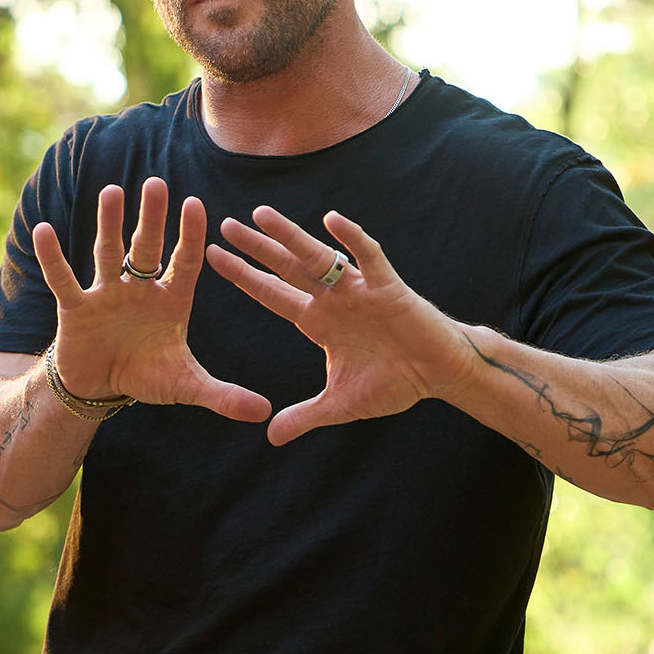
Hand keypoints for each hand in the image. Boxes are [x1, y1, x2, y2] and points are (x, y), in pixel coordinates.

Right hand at [32, 177, 269, 421]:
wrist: (101, 389)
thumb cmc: (147, 376)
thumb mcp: (186, 385)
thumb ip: (223, 396)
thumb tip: (265, 413)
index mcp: (171, 300)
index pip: (184, 262)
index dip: (189, 236)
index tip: (195, 204)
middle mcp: (140, 289)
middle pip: (146, 248)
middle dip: (151, 218)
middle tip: (156, 184)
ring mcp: (106, 294)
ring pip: (108, 254)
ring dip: (109, 224)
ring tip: (111, 192)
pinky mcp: (76, 308)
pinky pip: (64, 279)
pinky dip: (53, 257)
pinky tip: (42, 230)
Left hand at [209, 207, 467, 445]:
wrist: (439, 375)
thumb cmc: (394, 383)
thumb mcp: (340, 406)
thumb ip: (305, 417)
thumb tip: (271, 438)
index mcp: (318, 322)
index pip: (272, 295)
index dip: (244, 278)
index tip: (213, 259)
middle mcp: (333, 300)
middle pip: (287, 268)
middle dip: (257, 248)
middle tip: (226, 226)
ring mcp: (359, 290)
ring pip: (318, 257)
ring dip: (290, 236)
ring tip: (261, 215)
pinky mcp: (389, 288)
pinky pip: (368, 258)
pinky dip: (351, 239)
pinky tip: (331, 220)